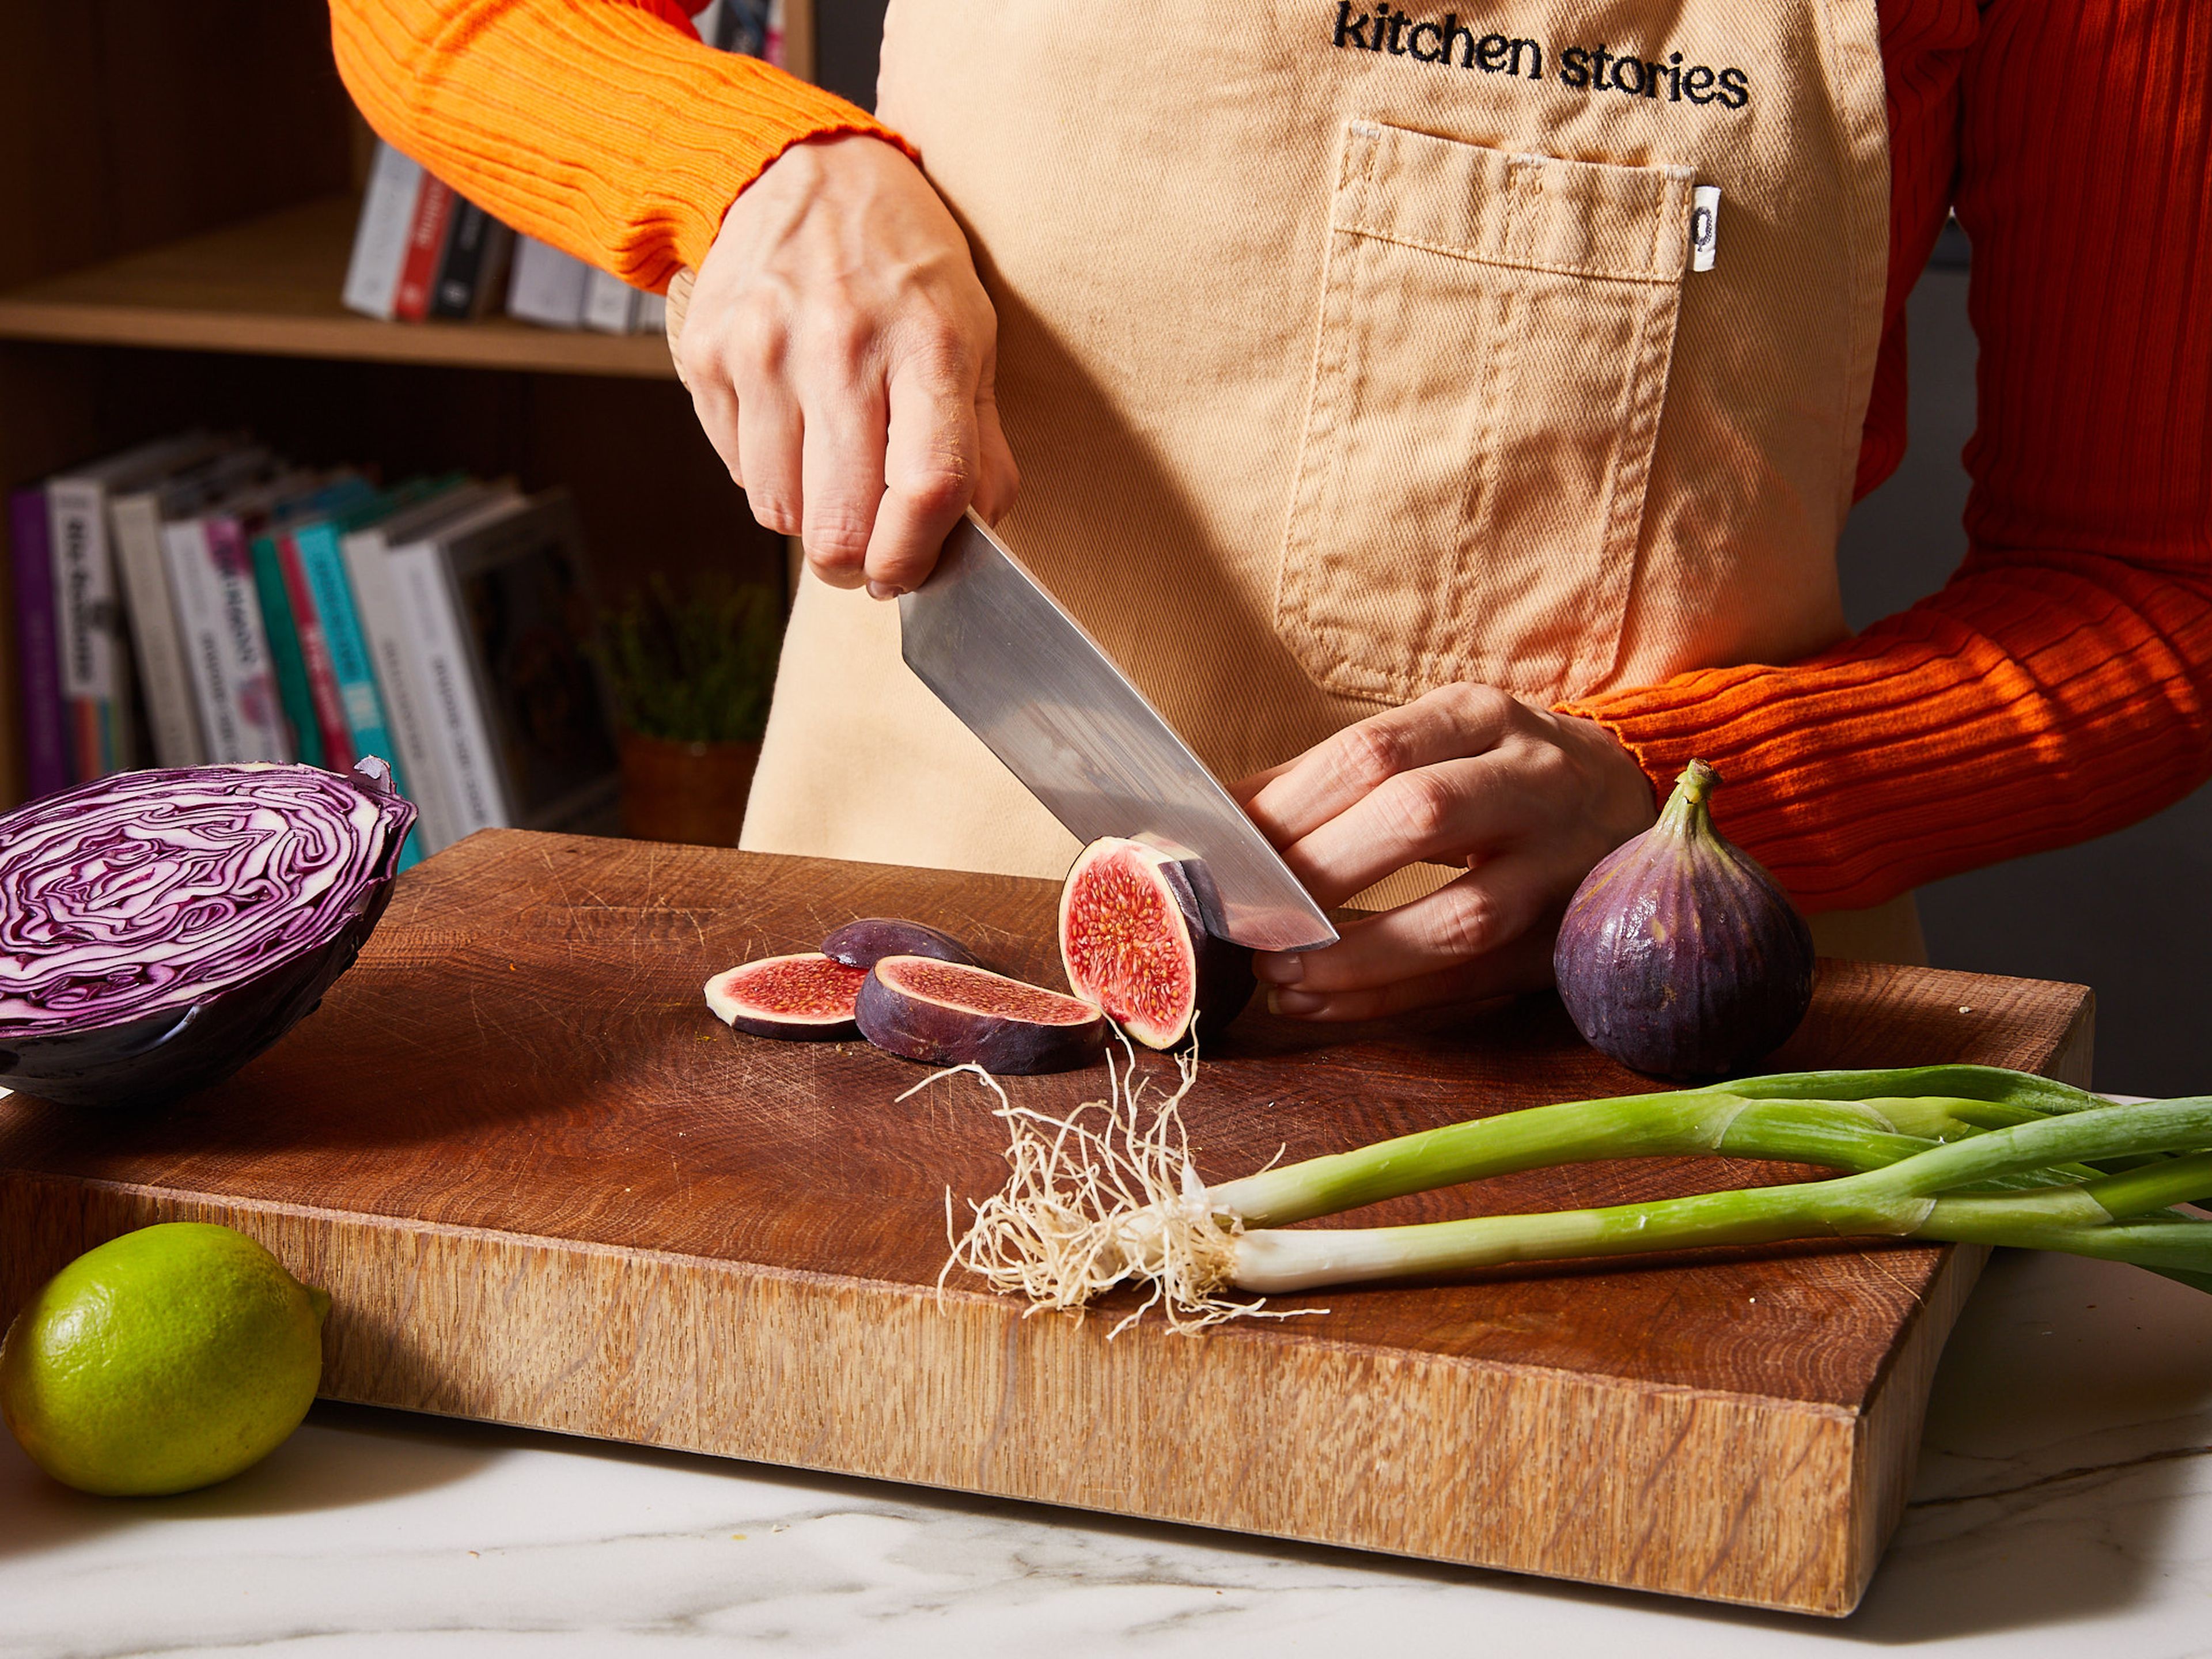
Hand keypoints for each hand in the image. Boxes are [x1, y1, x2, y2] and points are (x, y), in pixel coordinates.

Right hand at [677, 134, 1018, 595]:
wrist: (803, 169)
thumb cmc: (903, 265)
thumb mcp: (971, 334)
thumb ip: (982, 444)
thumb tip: (981, 535)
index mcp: (927, 346)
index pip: (926, 488)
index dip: (917, 558)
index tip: (909, 573)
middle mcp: (841, 349)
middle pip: (838, 526)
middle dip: (856, 561)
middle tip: (869, 547)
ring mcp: (764, 353)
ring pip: (780, 512)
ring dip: (810, 514)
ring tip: (832, 465)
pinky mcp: (707, 356)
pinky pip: (738, 470)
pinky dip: (768, 470)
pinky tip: (792, 423)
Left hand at [1234, 685, 1656, 1020]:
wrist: (1631, 799)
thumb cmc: (1498, 771)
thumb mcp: (1435, 741)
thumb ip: (1336, 775)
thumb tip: (1226, 813)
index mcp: (1479, 717)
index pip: (1372, 752)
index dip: (1288, 803)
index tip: (1220, 845)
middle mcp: (1529, 780)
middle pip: (1416, 817)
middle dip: (1318, 872)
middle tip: (1244, 910)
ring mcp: (1557, 865)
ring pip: (1458, 915)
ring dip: (1355, 954)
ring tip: (1279, 971)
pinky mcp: (1562, 939)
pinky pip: (1469, 980)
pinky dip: (1385, 996)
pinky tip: (1320, 1004)